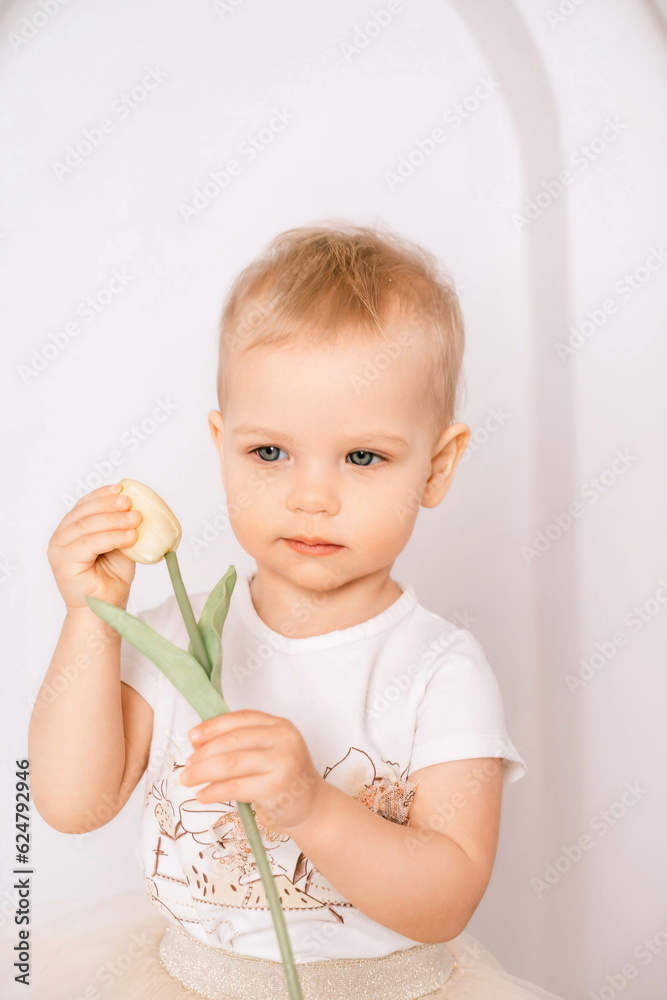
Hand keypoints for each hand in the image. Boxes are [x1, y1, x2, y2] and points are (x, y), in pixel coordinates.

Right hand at [47, 484, 141, 612]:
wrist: (104, 610)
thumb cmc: (110, 579)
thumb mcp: (120, 546)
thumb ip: (121, 528)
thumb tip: (137, 507)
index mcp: (70, 530)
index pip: (84, 505)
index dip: (102, 494)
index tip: (123, 488)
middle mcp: (60, 537)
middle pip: (84, 512)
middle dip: (110, 504)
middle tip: (131, 503)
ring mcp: (59, 550)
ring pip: (86, 525)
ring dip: (114, 519)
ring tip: (136, 518)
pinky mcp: (64, 562)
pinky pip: (90, 543)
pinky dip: (113, 536)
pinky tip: (130, 536)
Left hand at [181, 709, 325, 835]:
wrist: (312, 806)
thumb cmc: (283, 776)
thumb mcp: (268, 750)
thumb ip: (240, 742)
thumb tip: (198, 742)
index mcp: (280, 725)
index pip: (241, 718)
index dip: (213, 726)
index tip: (192, 737)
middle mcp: (283, 739)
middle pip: (233, 741)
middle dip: (204, 753)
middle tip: (187, 765)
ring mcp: (282, 763)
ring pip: (231, 764)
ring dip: (203, 772)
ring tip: (188, 779)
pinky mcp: (275, 788)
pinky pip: (235, 787)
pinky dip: (214, 791)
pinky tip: (203, 795)